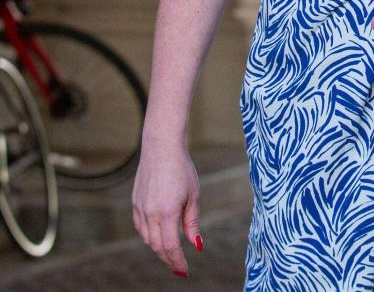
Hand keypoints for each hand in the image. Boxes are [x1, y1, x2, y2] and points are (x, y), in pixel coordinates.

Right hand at [132, 138, 202, 275]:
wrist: (161, 147)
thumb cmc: (182, 169)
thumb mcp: (193, 195)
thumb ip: (192, 222)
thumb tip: (196, 245)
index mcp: (167, 212)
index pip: (171, 246)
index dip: (177, 261)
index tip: (184, 270)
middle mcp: (151, 213)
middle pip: (157, 246)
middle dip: (168, 258)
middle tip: (179, 265)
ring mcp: (140, 208)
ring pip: (147, 238)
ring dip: (159, 247)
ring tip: (171, 251)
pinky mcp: (135, 202)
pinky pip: (140, 227)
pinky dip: (149, 235)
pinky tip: (158, 234)